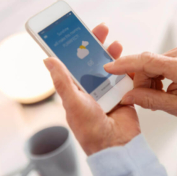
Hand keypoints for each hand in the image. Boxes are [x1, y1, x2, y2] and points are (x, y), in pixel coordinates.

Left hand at [44, 23, 139, 155]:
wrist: (116, 144)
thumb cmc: (90, 129)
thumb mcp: (73, 102)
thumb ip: (62, 81)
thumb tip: (47, 60)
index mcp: (76, 90)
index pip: (73, 64)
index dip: (76, 48)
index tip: (79, 34)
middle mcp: (91, 89)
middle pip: (93, 62)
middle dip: (97, 46)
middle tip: (102, 31)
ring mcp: (107, 91)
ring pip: (110, 67)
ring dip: (112, 55)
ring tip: (116, 45)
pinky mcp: (123, 94)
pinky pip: (125, 77)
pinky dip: (127, 69)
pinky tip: (128, 61)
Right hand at [104, 47, 176, 125]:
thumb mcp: (175, 107)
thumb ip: (149, 100)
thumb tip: (126, 96)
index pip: (147, 61)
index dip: (126, 64)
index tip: (109, 68)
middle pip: (146, 64)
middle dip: (140, 82)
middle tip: (145, 99)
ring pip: (149, 65)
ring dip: (147, 81)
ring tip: (157, 95)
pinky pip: (156, 64)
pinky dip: (153, 77)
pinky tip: (160, 89)